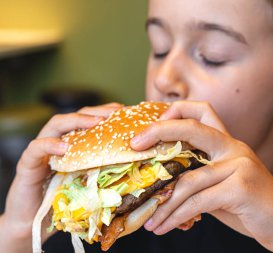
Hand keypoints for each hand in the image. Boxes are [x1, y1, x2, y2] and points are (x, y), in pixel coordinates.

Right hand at [0, 103, 122, 252]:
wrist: (35, 224)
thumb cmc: (65, 203)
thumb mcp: (90, 184)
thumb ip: (105, 171)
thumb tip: (135, 163)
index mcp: (73, 145)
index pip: (89, 120)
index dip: (106, 113)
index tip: (124, 111)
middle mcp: (57, 142)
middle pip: (75, 117)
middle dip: (95, 113)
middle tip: (113, 114)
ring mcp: (41, 152)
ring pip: (55, 125)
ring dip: (76, 121)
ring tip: (95, 123)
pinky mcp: (27, 165)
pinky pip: (35, 149)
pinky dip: (49, 145)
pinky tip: (64, 147)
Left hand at [130, 101, 272, 250]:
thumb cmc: (251, 207)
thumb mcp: (222, 187)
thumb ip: (199, 179)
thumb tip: (161, 187)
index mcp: (229, 144)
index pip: (202, 112)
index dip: (174, 112)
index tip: (150, 129)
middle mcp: (235, 148)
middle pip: (192, 128)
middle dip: (160, 131)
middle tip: (135, 145)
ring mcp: (240, 165)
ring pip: (188, 179)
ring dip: (163, 202)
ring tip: (149, 220)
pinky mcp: (242, 186)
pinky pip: (198, 200)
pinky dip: (176, 216)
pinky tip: (164, 227)